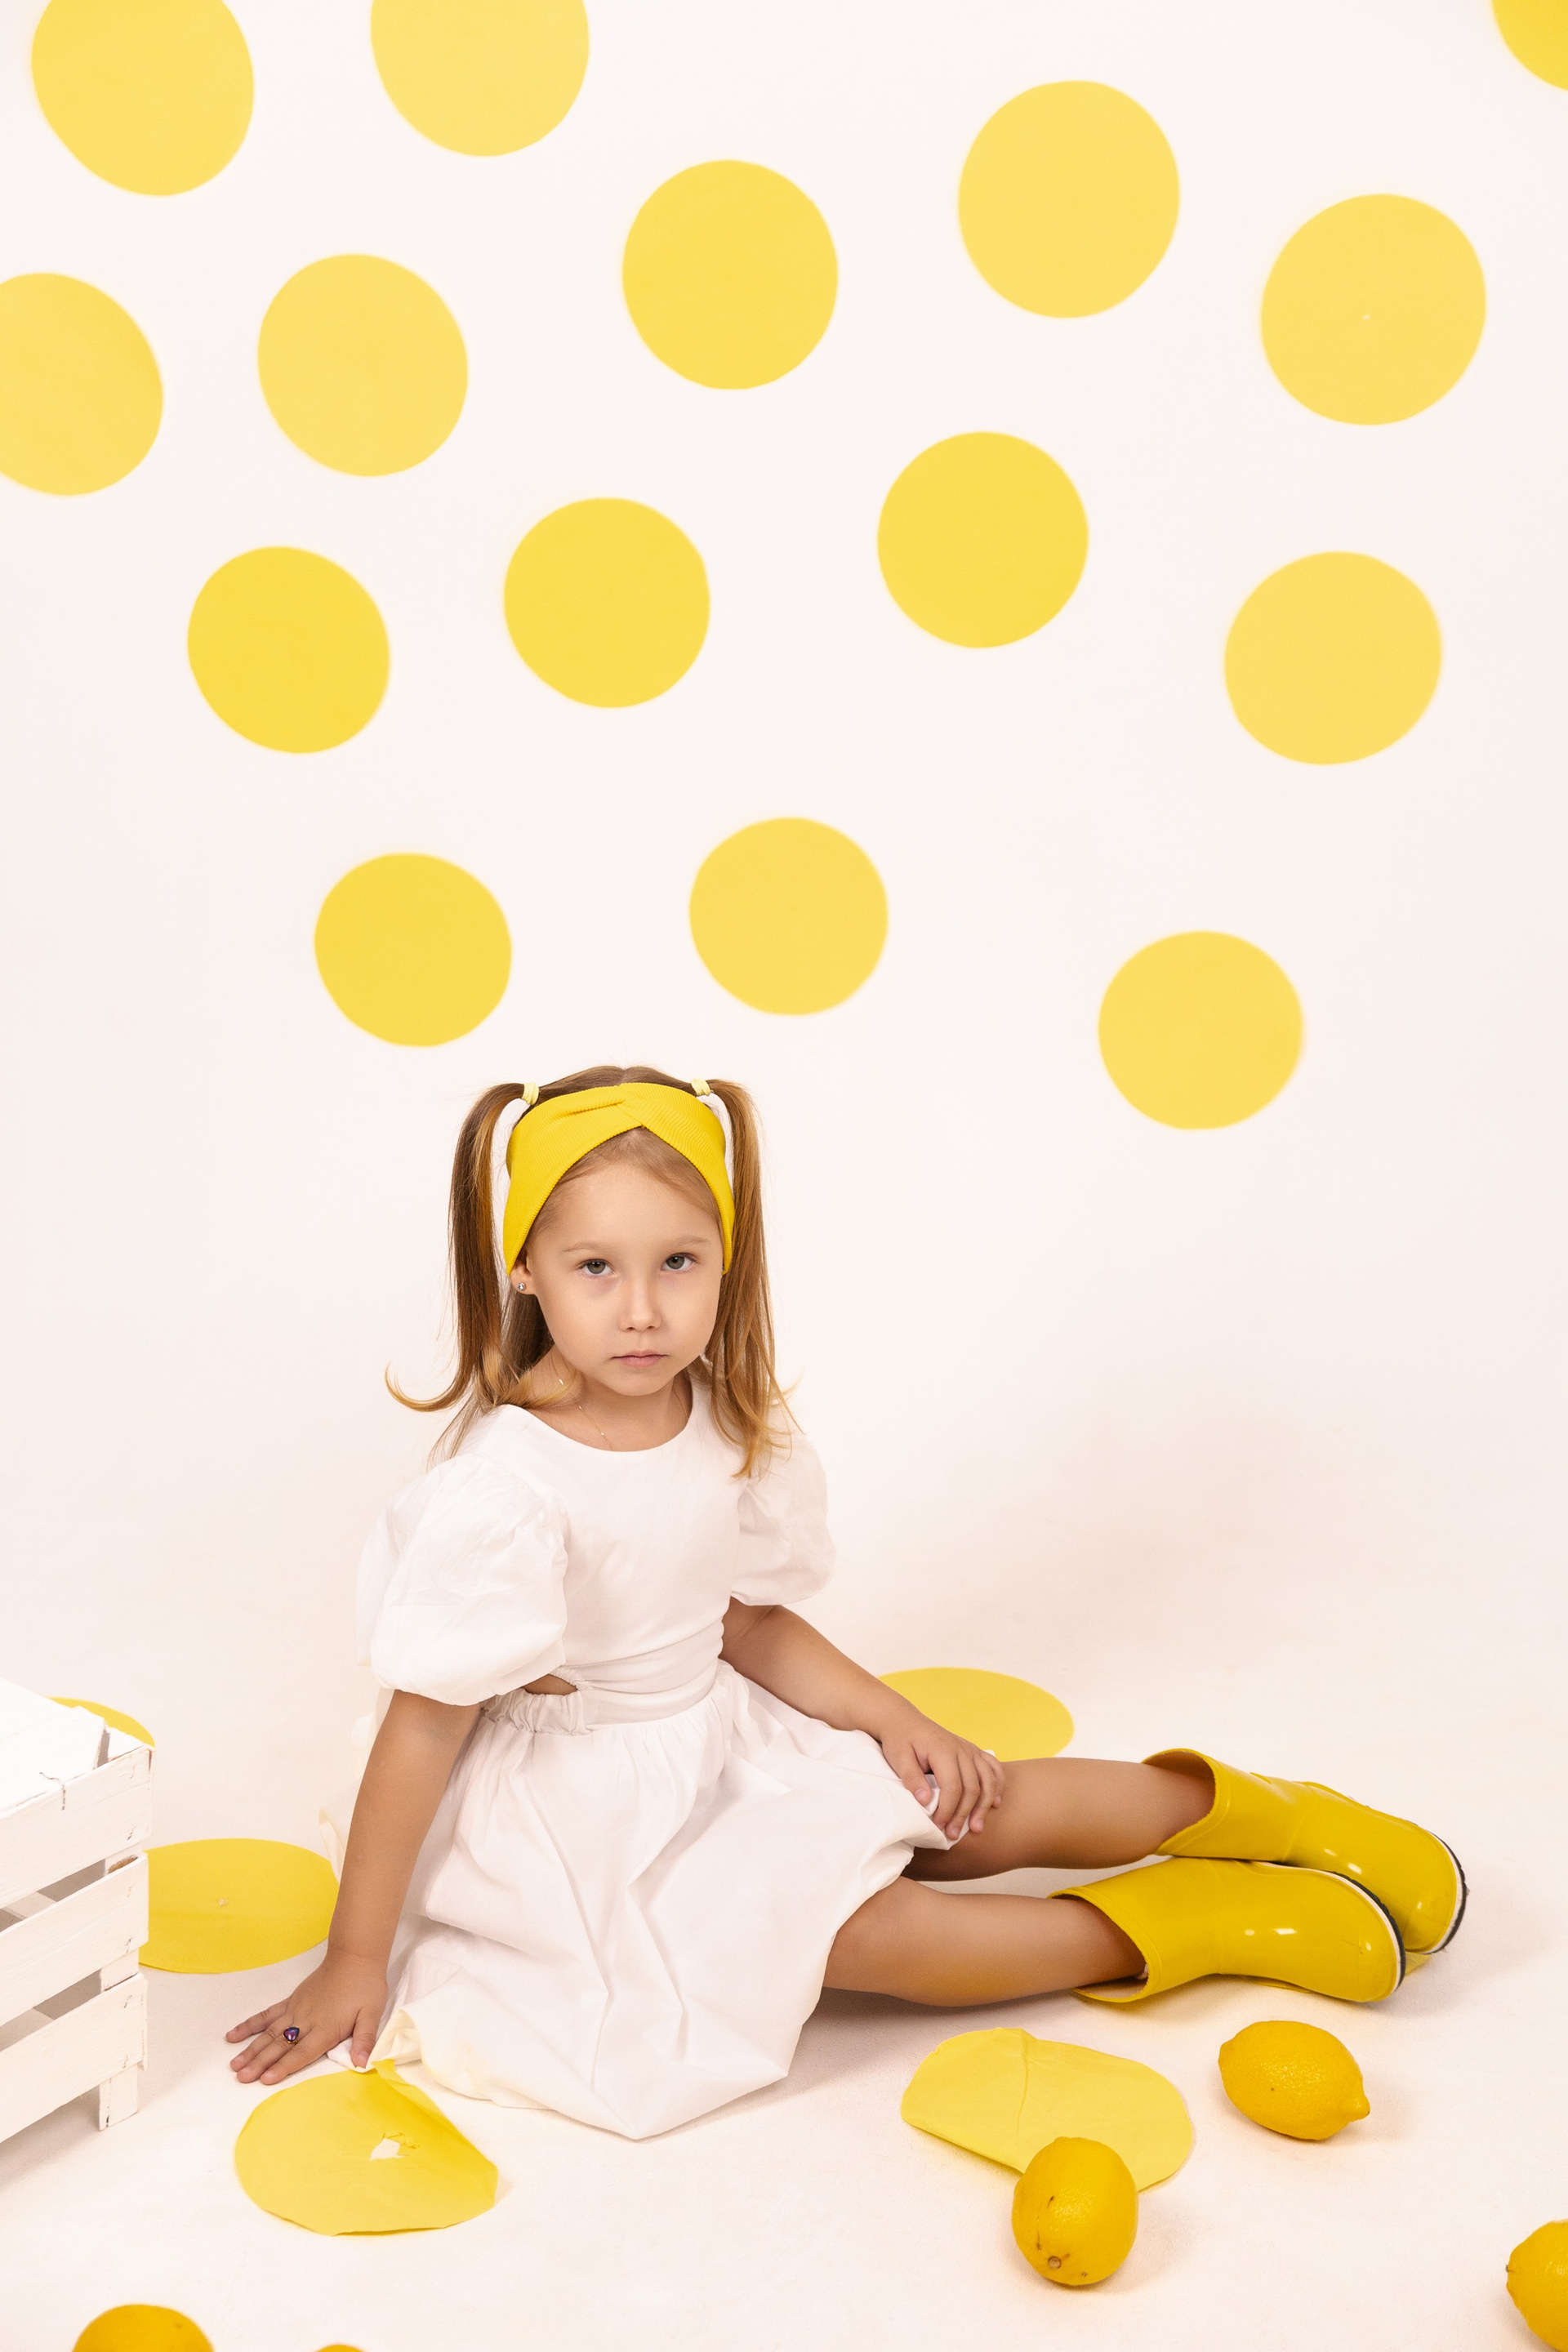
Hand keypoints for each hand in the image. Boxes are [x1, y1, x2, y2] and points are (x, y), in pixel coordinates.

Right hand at [227, 1951, 387, 2084]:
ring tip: (235, 2065)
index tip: (265, 2080)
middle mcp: (306, 2021)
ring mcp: (295, 2009)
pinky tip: (234, 2034)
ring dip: (251, 2049)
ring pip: (269, 2033)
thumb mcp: (372, 2014)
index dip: (283, 2067)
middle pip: (280, 2046)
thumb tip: (362, 2063)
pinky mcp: (291, 2000)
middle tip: (241, 2078)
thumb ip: (365, 2039)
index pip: (302, 2053)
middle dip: (260, 2064)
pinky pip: (267, 2015)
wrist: (354, 1956)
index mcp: (325, 2028)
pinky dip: (250, 2025)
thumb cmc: (365, 1987)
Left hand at [880, 1715, 1005, 1839]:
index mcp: (942, 1750)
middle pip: (972, 1787)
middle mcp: (961, 1749)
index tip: (939, 1826)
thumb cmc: (901, 1741)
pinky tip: (994, 1803)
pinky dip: (998, 1786)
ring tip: (977, 1828)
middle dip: (964, 1814)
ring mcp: (970, 1749)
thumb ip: (912, 1779)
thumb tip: (926, 1801)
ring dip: (984, 1805)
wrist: (905, 1721)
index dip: (948, 1810)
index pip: (952, 1786)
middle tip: (952, 1835)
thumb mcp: (899, 1759)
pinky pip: (994, 1768)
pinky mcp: (973, 1751)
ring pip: (987, 1780)